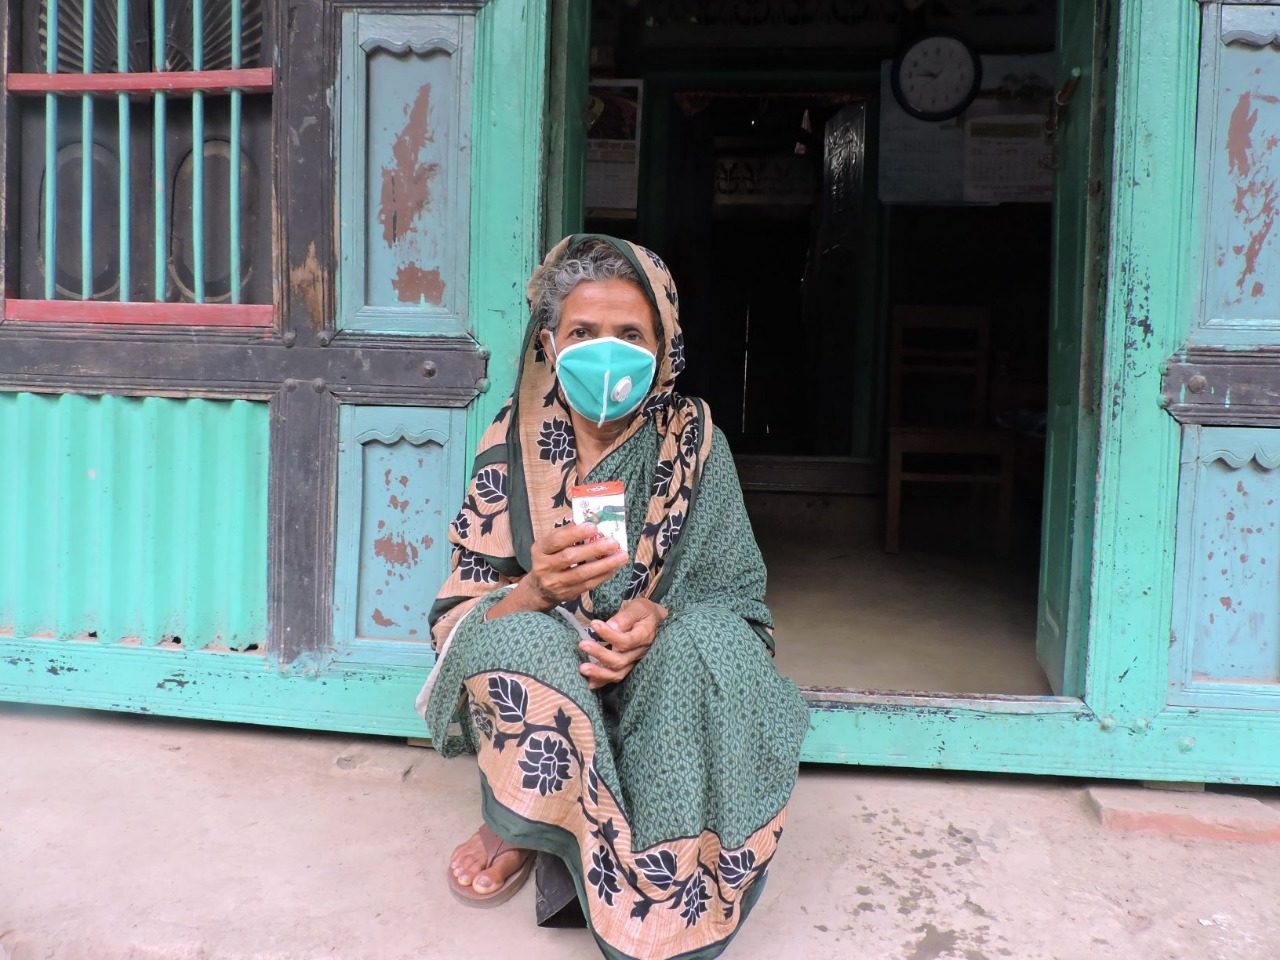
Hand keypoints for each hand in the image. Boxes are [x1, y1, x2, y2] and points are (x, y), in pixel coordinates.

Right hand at [489, 524, 627, 619]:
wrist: (539, 589)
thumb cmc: (549, 559)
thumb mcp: (550, 544)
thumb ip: (565, 534)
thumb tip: (589, 521)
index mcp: (540, 550)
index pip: (556, 540)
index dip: (575, 534)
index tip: (593, 527)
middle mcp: (544, 567)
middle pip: (570, 557)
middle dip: (594, 549)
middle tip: (613, 542)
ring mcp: (556, 583)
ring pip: (582, 574)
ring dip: (605, 565)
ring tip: (621, 556)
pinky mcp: (568, 594)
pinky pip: (588, 584)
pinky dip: (603, 575)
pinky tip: (614, 567)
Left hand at [579, 598, 668, 689]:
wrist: (655, 623)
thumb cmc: (645, 613)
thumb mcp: (639, 607)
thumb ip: (626, 617)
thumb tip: (611, 626)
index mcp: (644, 636)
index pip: (626, 641)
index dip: (609, 634)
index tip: (593, 624)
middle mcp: (639, 653)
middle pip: (620, 660)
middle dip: (600, 654)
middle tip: (582, 644)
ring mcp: (634, 662)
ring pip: (618, 673)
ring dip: (599, 673)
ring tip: (583, 668)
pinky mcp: (628, 666)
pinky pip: (616, 677)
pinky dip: (603, 681)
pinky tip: (590, 682)